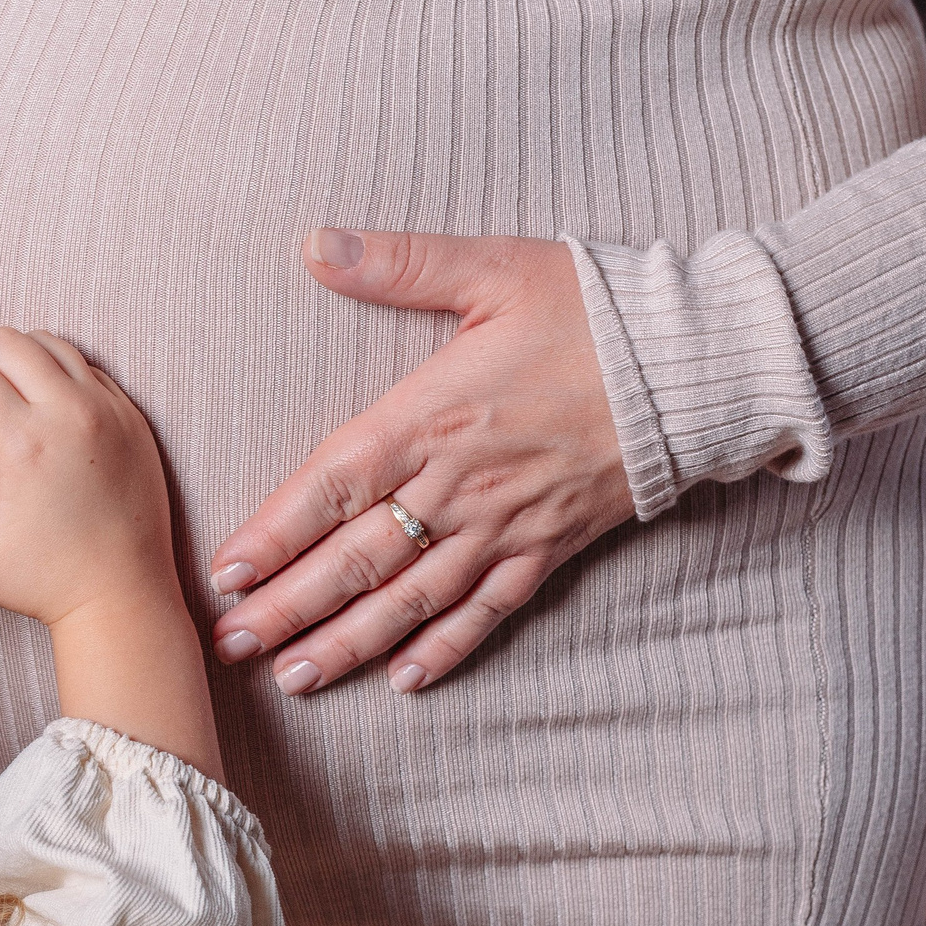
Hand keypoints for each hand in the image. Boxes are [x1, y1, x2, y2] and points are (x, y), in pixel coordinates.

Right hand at [0, 330, 219, 774]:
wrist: (125, 598)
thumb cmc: (44, 582)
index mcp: (26, 447)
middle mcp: (72, 416)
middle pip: (1, 341)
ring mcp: (110, 409)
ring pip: (45, 341)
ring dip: (14, 365)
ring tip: (5, 415)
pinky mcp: (132, 412)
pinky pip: (84, 362)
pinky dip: (54, 376)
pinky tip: (40, 420)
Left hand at [208, 230, 633, 694]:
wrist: (699, 363)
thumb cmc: (595, 307)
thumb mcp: (494, 267)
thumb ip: (399, 262)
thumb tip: (314, 244)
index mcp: (434, 416)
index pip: (335, 485)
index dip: (277, 533)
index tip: (225, 572)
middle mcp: (461, 482)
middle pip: (359, 558)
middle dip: (290, 607)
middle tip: (231, 646)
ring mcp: (506, 524)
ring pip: (413, 598)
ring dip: (350, 642)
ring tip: (294, 677)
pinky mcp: (551, 547)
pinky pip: (490, 611)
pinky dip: (447, 649)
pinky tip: (405, 681)